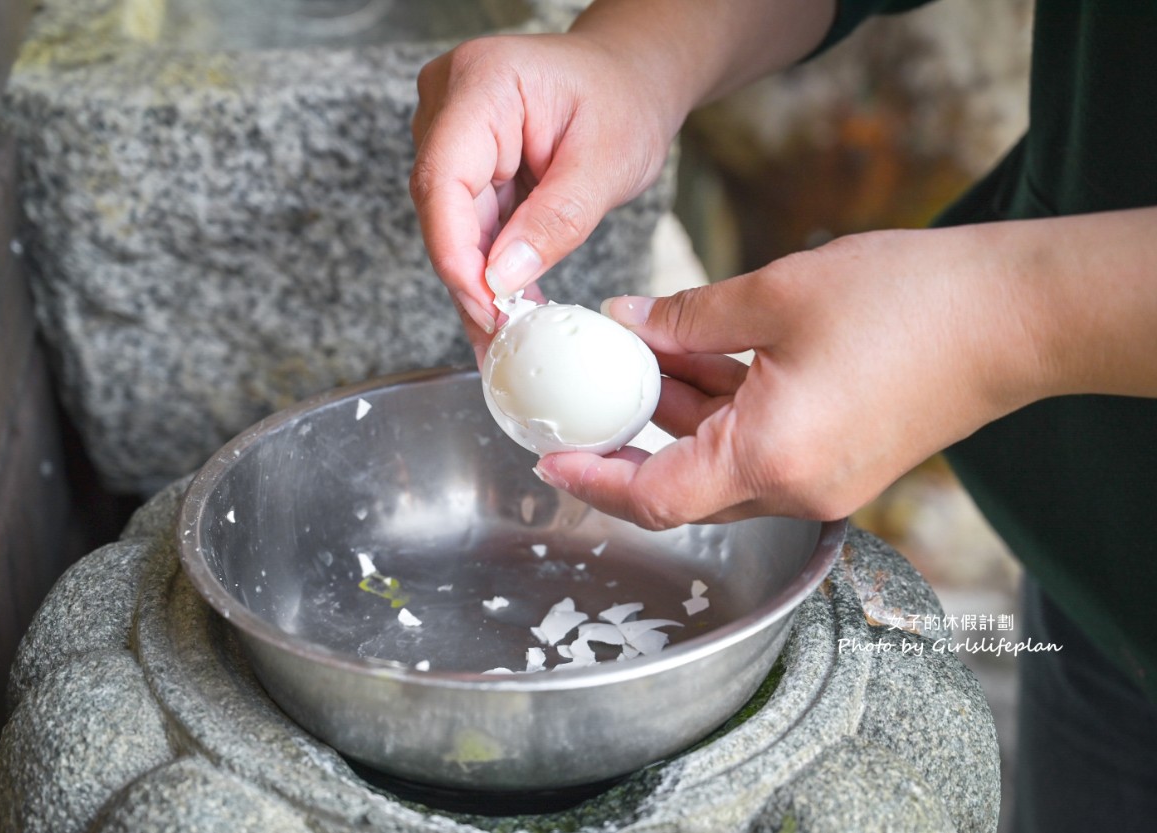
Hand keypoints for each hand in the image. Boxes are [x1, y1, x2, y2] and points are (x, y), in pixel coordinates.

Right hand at [409, 1, 836, 357]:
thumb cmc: (626, 100)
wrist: (631, 78)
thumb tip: (504, 279)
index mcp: (483, 83)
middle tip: (497, 345)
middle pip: (440, 206)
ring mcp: (451, 130)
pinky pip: (467, 223)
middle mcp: (450, 101)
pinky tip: (508, 313)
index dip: (457, 253)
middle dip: (469, 281)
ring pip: (450, 223)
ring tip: (505, 343)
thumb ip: (556, 219)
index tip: (487, 309)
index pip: (443, 178)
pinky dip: (489, 269)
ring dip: (478, 284)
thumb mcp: (607, 162)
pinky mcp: (463, 160)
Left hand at [533, 224, 1065, 527]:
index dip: (593, 481)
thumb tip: (627, 321)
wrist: (1016, 316)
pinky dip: (723, 416)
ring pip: (720, 465)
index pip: (653, 498)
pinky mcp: (843, 465)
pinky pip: (759, 453)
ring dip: (676, 420)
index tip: (549, 457)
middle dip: (628, 441)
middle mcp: (794, 490)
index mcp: (769, 459)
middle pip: (682, 487)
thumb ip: (687, 318)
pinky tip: (698, 362)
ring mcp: (823, 484)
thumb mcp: (776, 295)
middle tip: (582, 402)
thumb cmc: (908, 302)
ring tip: (639, 358)